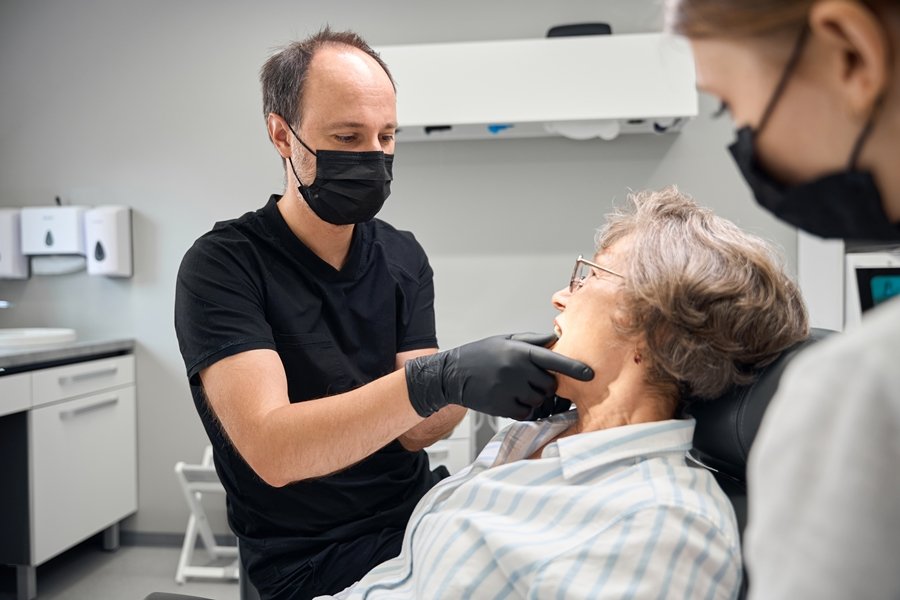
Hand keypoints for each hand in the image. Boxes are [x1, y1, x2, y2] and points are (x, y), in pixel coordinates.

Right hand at [405, 332, 592, 419]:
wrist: (451, 374)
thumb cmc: (482, 354)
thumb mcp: (505, 340)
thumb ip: (532, 341)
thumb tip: (556, 339)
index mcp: (518, 351)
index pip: (553, 360)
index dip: (573, 368)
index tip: (591, 375)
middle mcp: (515, 370)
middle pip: (549, 384)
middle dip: (545, 384)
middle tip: (529, 379)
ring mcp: (508, 390)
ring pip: (539, 400)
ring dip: (534, 397)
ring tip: (516, 388)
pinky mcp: (501, 407)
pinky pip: (526, 412)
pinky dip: (523, 409)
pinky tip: (510, 398)